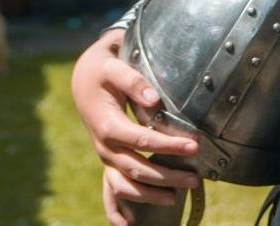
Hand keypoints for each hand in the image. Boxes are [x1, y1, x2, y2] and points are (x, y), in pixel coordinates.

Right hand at [72, 29, 199, 224]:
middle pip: (138, 168)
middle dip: (167, 175)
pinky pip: (109, 191)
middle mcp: (105, 146)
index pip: (142, 140)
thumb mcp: (114, 67)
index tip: (194, 145)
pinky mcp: (108, 160)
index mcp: (108, 125)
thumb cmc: (103, 72)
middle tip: (195, 177)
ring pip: (126, 184)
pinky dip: (115, 212)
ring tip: (176, 197)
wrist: (83, 79)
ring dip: (150, 194)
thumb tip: (155, 100)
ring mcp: (105, 157)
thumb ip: (134, 82)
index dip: (168, 145)